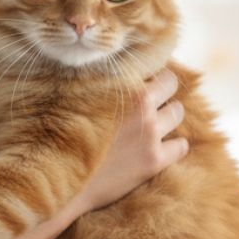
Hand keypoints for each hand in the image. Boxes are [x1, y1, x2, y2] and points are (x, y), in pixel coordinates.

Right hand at [71, 68, 188, 215]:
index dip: (150, 74)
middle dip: (163, 91)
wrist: (58, 175)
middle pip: (171, 85)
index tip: (144, 81)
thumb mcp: (75, 94)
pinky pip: (180, 146)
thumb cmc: (60, 132)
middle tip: (150, 101)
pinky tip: (159, 148)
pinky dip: (173, 146)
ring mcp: (150, 133)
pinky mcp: (153, 160)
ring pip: (177, 112)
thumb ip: (97, 79)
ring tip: (151, 125)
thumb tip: (104, 64)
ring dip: (167, 116)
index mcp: (123, 84)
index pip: (154, 66)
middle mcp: (141, 105)